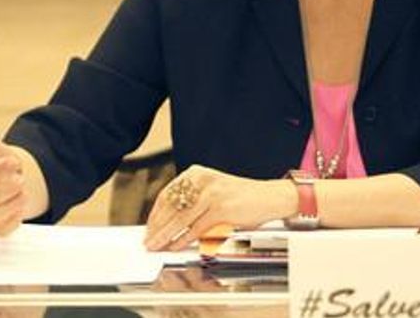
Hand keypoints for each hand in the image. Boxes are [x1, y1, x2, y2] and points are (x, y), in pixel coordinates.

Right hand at [0, 130, 29, 235]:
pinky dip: (13, 220)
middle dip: (3, 189)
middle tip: (21, 180)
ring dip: (11, 204)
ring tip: (24, 195)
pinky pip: (0, 229)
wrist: (19, 184)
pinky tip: (20, 209)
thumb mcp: (3, 154)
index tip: (13, 162)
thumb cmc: (7, 170)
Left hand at [143, 165, 293, 250]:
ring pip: (180, 218)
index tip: (149, 228)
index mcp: (196, 174)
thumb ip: (192, 203)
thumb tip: (167, 223)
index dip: (155, 214)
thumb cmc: (242, 198)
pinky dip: (184, 239)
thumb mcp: (212, 193)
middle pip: (171, 207)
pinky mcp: (221, 208)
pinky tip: (175, 246)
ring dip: (165, 235)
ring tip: (156, 246)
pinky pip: (196, 228)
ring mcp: (211, 194)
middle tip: (148, 241)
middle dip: (156, 227)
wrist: (271, 197)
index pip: (167, 195)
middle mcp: (201, 180)